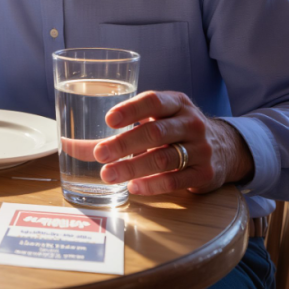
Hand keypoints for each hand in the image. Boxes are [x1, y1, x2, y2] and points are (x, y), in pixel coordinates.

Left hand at [93, 91, 253, 195]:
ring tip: (109, 174)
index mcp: (175, 103)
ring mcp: (200, 149)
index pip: (153, 101)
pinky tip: (134, 187)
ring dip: (134, 167)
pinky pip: (177, 180)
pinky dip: (154, 185)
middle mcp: (190, 122)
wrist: (224, 148)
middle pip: (155, 133)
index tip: (108, 120)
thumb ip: (111, 132)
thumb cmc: (173, 130)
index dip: (130, 110)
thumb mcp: (151, 121)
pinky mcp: (205, 174)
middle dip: (124, 144)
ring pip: (165, 158)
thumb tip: (64, 144)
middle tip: (99, 154)